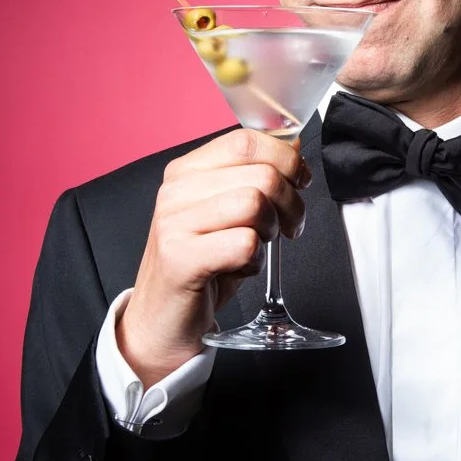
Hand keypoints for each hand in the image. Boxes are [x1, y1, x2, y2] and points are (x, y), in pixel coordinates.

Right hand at [116, 130, 309, 386]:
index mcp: (186, 171)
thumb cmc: (200, 267)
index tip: (299, 181)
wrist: (161, 320)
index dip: (286, 158)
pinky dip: (254, 261)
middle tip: (288, 227)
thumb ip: (253, 178)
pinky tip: (239, 269)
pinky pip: (244, 244)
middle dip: (290, 203)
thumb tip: (293, 146)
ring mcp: (174, 223)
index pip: (246, 140)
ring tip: (257, 248)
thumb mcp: (227, 213)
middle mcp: (175, 191)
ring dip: (271, 231)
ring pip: (254, 205)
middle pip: (260, 174)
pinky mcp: (180, 258)